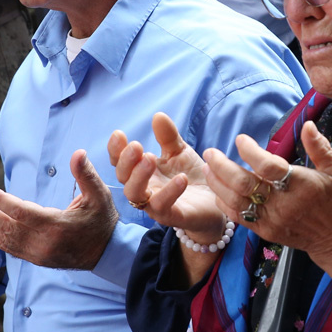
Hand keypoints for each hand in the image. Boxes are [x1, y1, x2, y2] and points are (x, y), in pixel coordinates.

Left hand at [0, 149, 118, 269]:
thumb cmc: (102, 220)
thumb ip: (86, 174)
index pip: (21, 212)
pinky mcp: (37, 260)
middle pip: (7, 226)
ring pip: (6, 239)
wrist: (108, 253)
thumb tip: (77, 153)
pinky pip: (10, 249)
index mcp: (57, 226)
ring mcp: (39, 254)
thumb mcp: (99, 195)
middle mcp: (44, 243)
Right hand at [108, 113, 227, 242]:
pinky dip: (170, 192)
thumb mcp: (180, 152)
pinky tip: (181, 178)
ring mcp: (155, 204)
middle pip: (123, 177)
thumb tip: (158, 115)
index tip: (119, 134)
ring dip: (139, 176)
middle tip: (136, 146)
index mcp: (142, 172)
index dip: (116, 149)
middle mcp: (144, 189)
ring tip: (151, 157)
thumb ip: (168, 136)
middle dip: (126, 161)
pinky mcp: (172, 217)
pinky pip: (163, 206)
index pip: (121, 162)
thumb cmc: (191, 175)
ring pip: (135, 194)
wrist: (215, 200)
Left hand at [202, 121, 331, 259]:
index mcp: (301, 185)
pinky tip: (218, 191)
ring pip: (237, 202)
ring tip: (208, 168)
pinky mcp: (267, 232)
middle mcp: (284, 204)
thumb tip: (306, 125)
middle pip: (245, 185)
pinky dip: (226, 204)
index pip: (268, 166)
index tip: (240, 139)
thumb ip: (320, 147)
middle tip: (211, 152)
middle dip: (223, 167)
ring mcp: (273, 220)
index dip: (250, 151)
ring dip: (218, 184)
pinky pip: (241, 218)